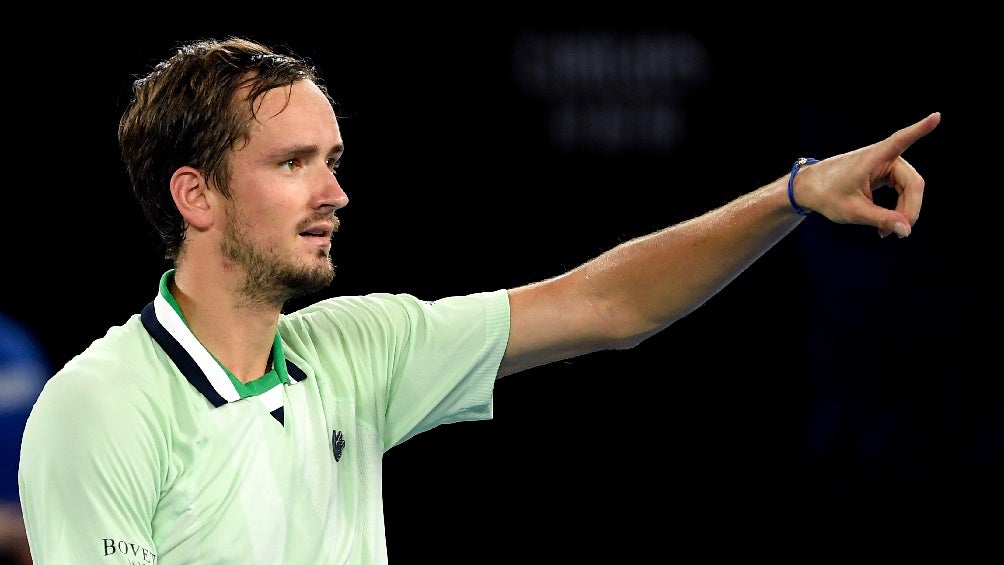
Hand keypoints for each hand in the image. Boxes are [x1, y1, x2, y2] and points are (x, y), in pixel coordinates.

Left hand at [795, 112, 940, 237]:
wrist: (811, 189)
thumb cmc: (827, 195)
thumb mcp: (853, 211)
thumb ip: (881, 220)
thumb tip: (907, 230)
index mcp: (873, 158)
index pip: (901, 140)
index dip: (920, 130)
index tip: (937, 116)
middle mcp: (884, 156)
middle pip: (913, 183)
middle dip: (909, 209)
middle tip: (898, 233)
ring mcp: (887, 164)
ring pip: (910, 189)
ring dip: (903, 212)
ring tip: (885, 232)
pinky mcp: (886, 173)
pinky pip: (902, 191)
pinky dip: (897, 209)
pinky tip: (887, 227)